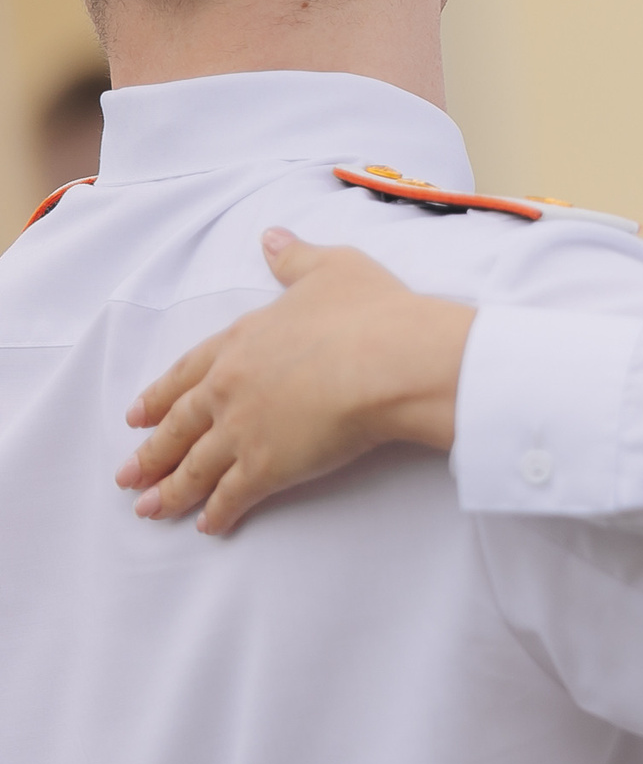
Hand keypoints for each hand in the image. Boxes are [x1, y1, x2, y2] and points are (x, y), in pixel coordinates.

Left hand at [119, 229, 474, 533]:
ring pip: (196, 466)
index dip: (161, 394)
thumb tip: (271, 237)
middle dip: (152, 452)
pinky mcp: (268, 466)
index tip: (138, 415)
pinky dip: (217, 511)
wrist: (392, 360)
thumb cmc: (370, 312)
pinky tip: (207, 526)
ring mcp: (244, 430)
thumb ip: (294, 257)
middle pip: (180, 425)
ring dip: (169, 490)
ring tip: (148, 509)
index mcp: (241, 341)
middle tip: (128, 474)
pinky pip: (234, 495)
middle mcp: (230, 387)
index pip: (188, 371)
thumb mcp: (332, 269)